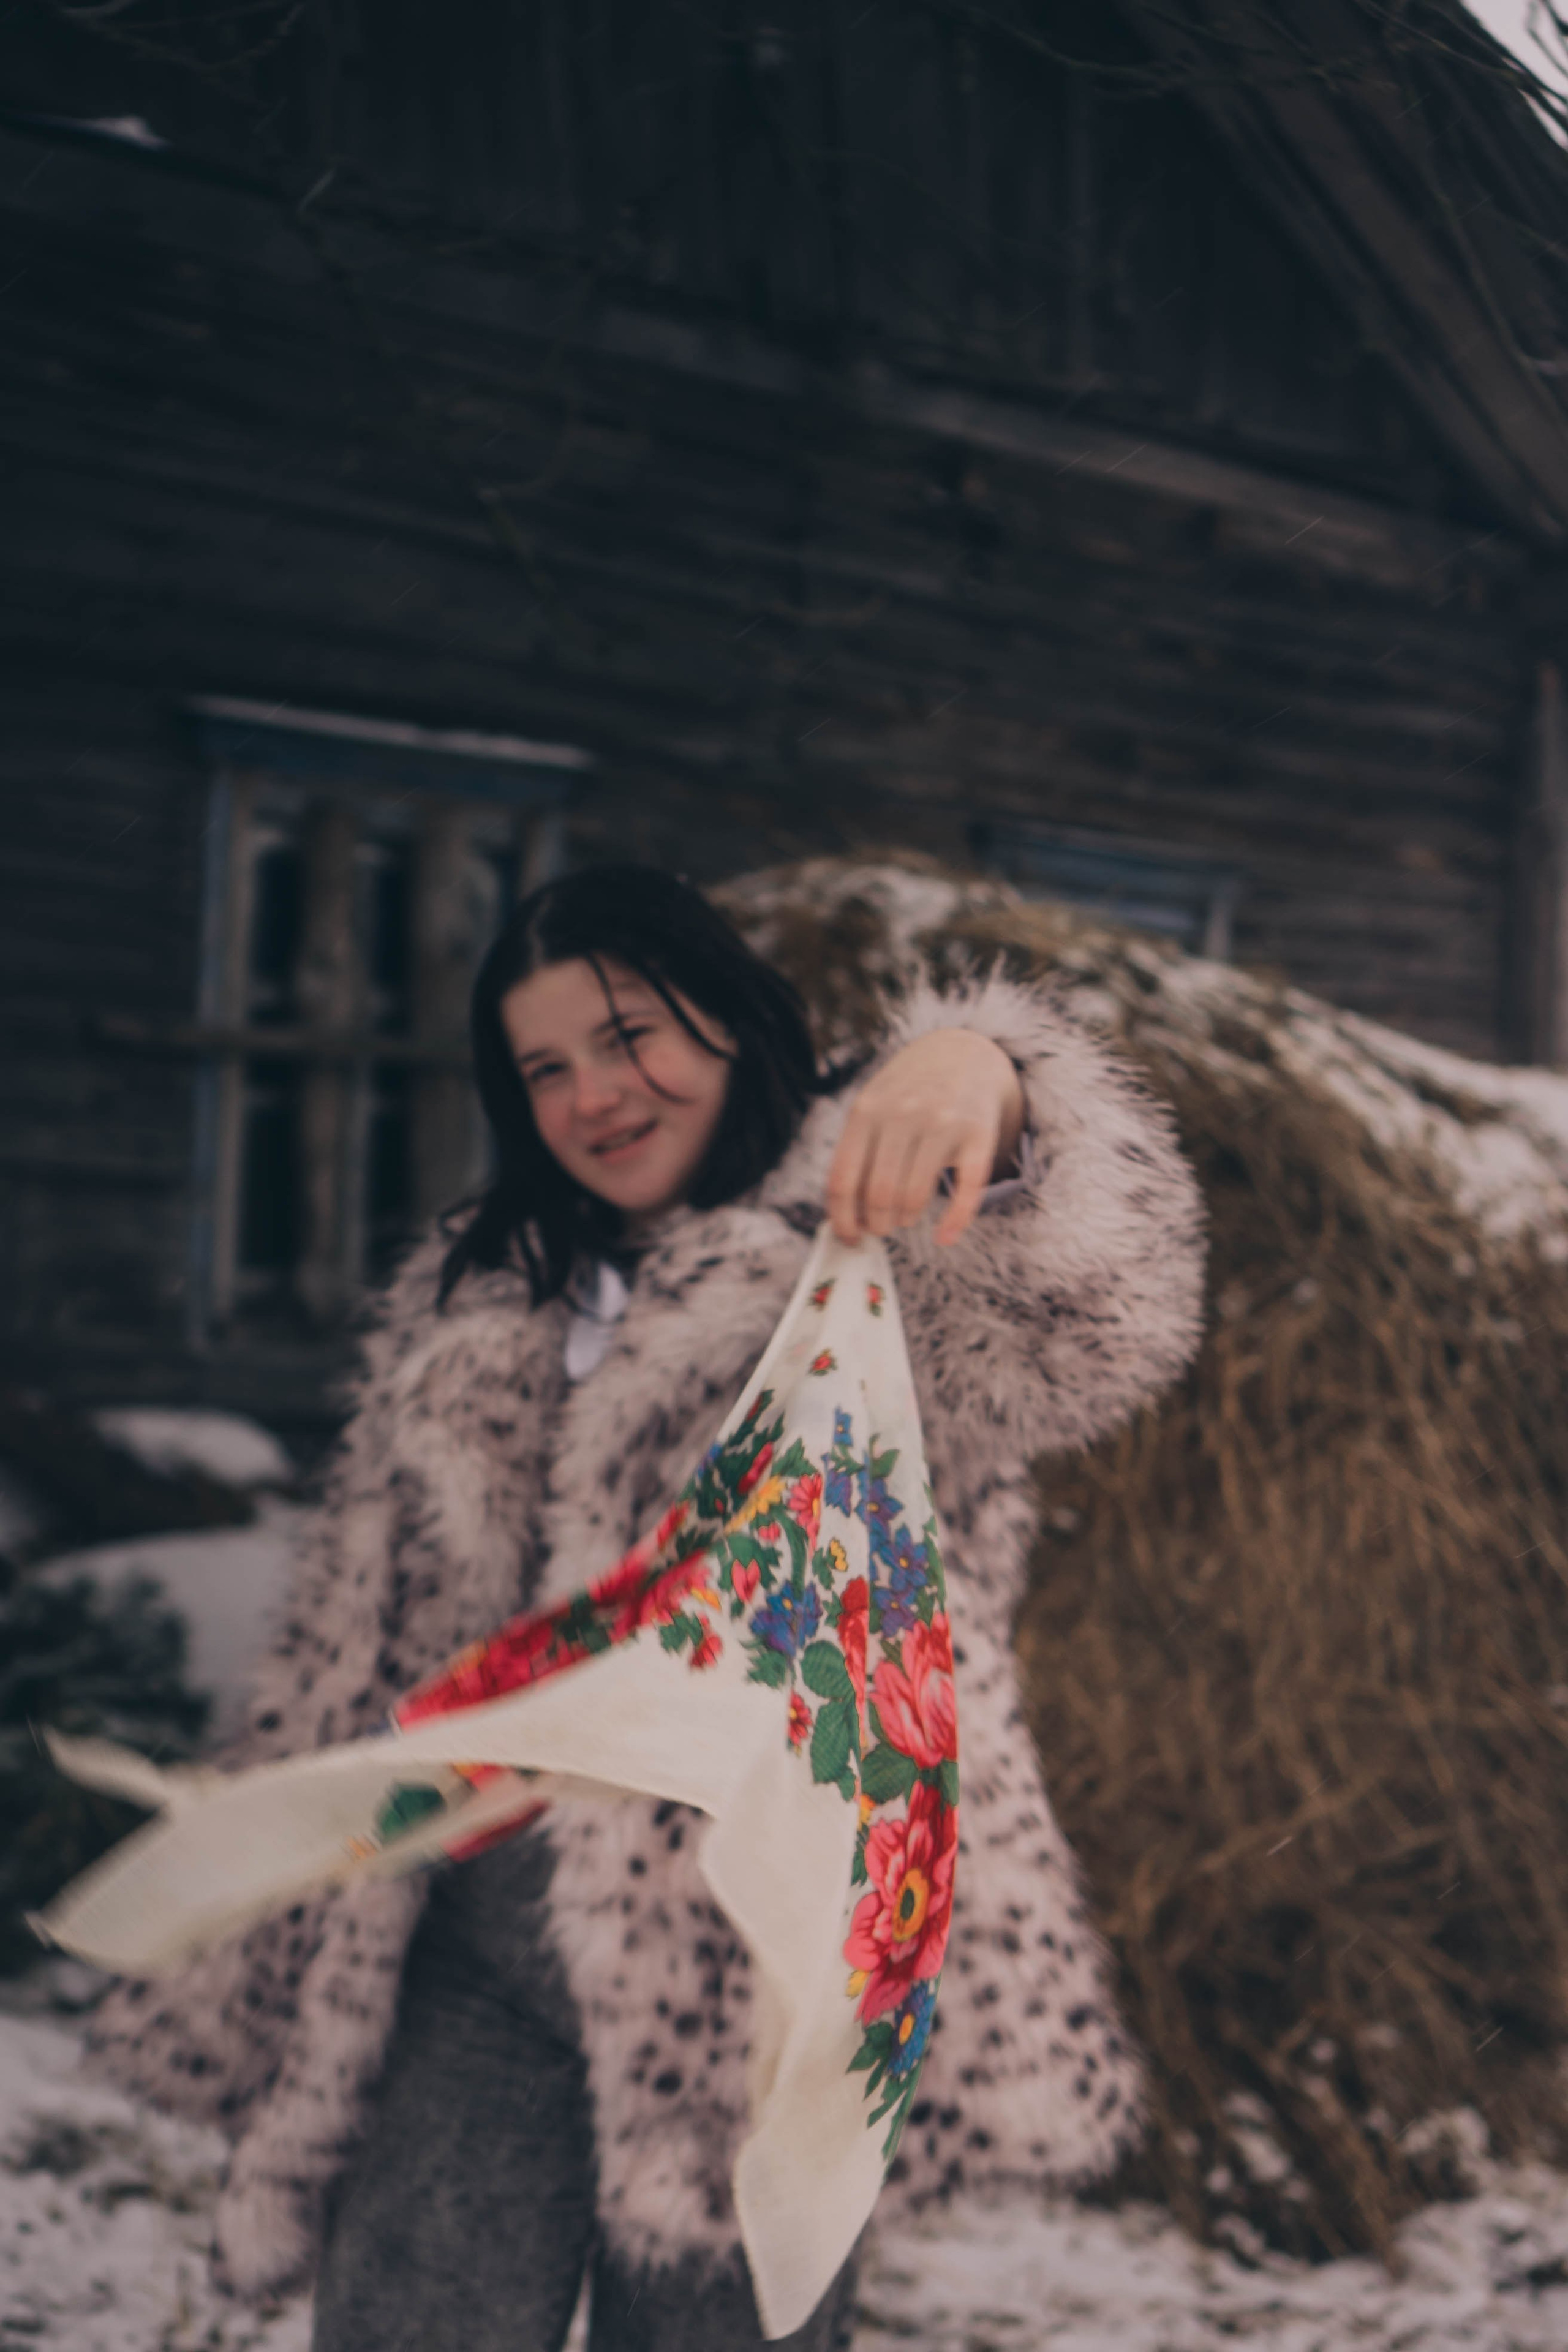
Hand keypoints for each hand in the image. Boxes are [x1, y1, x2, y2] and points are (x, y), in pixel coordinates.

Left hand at [825, 1029, 1025, 1247]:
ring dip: (906, 1220)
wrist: (964, 1054)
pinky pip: (966, 1190)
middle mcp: (903, 1114)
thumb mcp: (872, 1107)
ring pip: (915, 1197)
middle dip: (878, 1224)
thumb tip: (847, 1217)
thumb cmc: (907, 1093)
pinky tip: (944, 1236)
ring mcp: (943, 1123)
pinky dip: (954, 1223)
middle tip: (882, 1227)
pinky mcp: (978, 1135)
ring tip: (906, 1217)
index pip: (843, 1181)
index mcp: (866, 1111)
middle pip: (879, 1195)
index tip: (850, 1238)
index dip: (843, 1220)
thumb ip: (856, 1153)